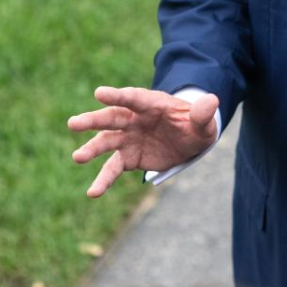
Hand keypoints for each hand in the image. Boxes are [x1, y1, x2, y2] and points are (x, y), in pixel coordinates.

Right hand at [68, 87, 218, 197]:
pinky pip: (113, 168)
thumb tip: (212, 102)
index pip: (133, 98)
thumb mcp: (203, 121)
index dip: (118, 95)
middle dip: (94, 120)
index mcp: (152, 104)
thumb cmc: (195, 124)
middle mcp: (134, 119)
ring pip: (106, 142)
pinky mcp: (128, 157)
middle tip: (74, 123)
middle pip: (112, 117)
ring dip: (91, 149)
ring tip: (78, 157)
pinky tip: (92, 193)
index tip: (100, 93)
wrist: (189, 140)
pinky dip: (103, 180)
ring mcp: (128, 138)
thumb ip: (203, 113)